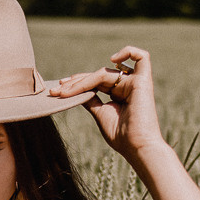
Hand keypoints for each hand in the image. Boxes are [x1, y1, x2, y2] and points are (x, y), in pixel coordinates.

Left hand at [50, 46, 165, 160]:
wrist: (137, 147)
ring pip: (104, 72)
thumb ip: (91, 99)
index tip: (58, 90)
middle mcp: (127, 86)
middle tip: (57, 90)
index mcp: (119, 94)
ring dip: (83, 80)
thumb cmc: (121, 136)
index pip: (95, 82)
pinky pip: (142, 56)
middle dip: (75, 82)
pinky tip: (113, 60)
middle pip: (97, 76)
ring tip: (67, 90)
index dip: (76, 83)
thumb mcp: (100, 114)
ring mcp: (135, 83)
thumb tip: (76, 91)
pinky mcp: (142, 81)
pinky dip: (128, 52)